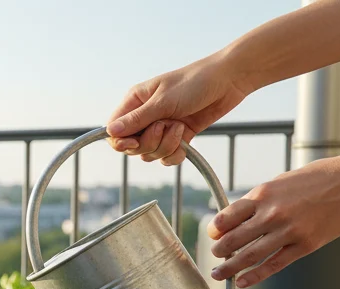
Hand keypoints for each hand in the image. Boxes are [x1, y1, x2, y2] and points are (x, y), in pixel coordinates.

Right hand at [106, 54, 251, 165]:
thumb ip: (137, 119)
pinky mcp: (177, 137)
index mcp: (135, 102)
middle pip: (132, 147)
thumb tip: (110, 132)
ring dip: (166, 146)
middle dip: (149, 143)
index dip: (121, 142)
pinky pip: (167, 157)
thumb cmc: (195, 82)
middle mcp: (145, 116)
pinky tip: (186, 141)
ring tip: (181, 127)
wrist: (228, 81)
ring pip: (150, 154)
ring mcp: (161, 128)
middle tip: (165, 126)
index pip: (114, 131)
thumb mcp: (163, 101)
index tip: (134, 143)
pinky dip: (175, 154)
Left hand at [209, 154, 339, 286]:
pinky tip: (243, 282)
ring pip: (250, 256)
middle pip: (234, 239)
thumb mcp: (281, 181)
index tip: (212, 236)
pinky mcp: (305, 245)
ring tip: (219, 274)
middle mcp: (272, 213)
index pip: (226, 217)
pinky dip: (255, 275)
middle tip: (214, 257)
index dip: (214, 230)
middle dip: (219, 251)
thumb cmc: (319, 178)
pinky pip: (274, 265)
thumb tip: (237, 216)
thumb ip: (260, 200)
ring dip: (230, 268)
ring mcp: (289, 231)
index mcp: (263, 194)